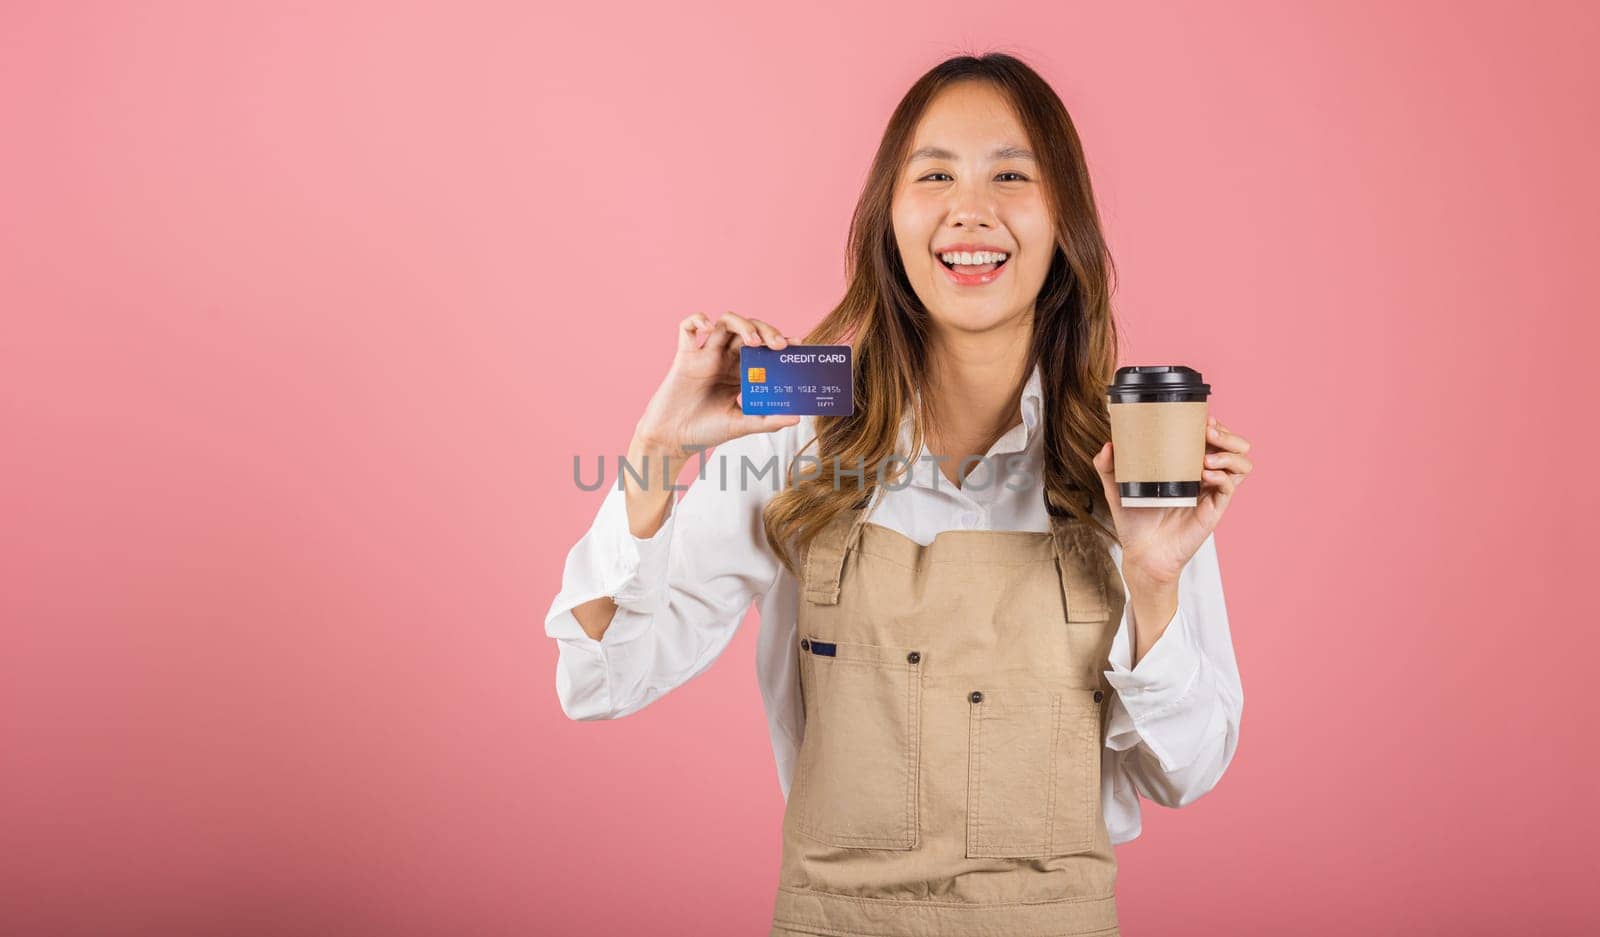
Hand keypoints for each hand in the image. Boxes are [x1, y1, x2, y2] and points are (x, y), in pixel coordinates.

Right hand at [631, 311, 800, 461]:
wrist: (673, 440)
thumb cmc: (705, 431)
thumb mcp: (742, 426)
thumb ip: (768, 420)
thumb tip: (797, 417)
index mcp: (741, 373)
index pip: (764, 348)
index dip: (780, 341)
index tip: (797, 344)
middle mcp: (725, 359)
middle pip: (749, 331)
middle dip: (766, 331)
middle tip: (779, 345)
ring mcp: (705, 355)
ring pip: (724, 323)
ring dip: (741, 324)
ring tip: (753, 341)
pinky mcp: (685, 357)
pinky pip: (686, 328)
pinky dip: (696, 319)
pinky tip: (707, 326)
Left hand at [1092, 414, 1252, 585]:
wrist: (1141, 552)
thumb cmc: (1134, 520)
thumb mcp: (1116, 487)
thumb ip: (1108, 466)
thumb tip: (1107, 445)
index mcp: (1187, 466)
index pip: (1214, 439)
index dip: (1216, 425)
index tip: (1203, 418)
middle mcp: (1205, 477)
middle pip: (1236, 447)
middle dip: (1228, 435)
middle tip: (1208, 432)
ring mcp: (1211, 493)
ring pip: (1242, 465)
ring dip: (1230, 454)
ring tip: (1207, 458)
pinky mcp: (1213, 510)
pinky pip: (1229, 488)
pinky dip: (1221, 477)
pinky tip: (1204, 476)